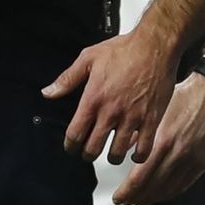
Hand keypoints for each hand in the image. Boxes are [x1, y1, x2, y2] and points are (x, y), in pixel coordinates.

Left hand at [44, 22, 178, 163]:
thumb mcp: (88, 58)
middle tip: (89, 152)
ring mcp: (132, 118)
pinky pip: (143, 149)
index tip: (72, 147)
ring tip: (112, 153)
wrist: (155, 47)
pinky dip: (137, 156)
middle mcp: (111, 112)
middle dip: (87, 155)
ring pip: (116, 153)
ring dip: (111, 157)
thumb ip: (67, 79)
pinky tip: (134, 152)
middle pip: (92, 150)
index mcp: (93, 99)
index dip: (70, 146)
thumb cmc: (125, 50)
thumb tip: (48, 92)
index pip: (74, 135)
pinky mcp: (151, 120)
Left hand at [115, 74, 204, 204]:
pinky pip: (183, 185)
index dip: (126, 192)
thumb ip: (139, 132)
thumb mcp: (156, 112)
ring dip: (151, 198)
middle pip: (151, 187)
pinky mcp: (203, 163)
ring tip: (140, 200)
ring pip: (167, 190)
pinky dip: (169, 193)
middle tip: (125, 200)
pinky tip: (161, 194)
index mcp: (161, 141)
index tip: (118, 197)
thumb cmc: (183, 97)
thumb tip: (124, 148)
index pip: (139, 178)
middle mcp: (176, 154)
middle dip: (135, 197)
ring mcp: (191, 160)